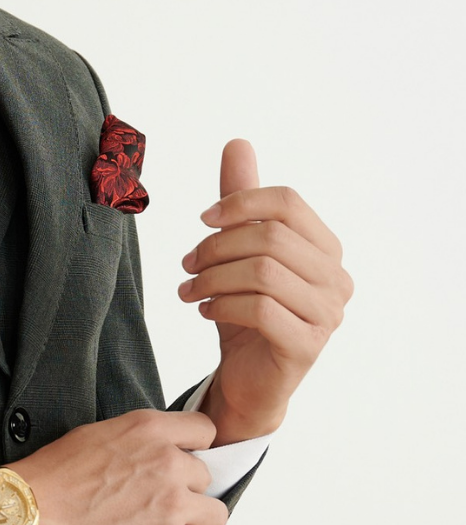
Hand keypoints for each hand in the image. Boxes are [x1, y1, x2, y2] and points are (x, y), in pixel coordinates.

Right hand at [0, 409, 228, 524]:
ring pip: (215, 515)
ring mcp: (171, 502)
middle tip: (156, 504)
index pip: (205, 432)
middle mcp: (168, 461)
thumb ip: (137, 441)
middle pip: (207, 478)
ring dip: (194, 524)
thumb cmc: (50, 478)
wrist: (26, 515)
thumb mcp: (97, 436)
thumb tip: (154, 453)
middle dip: (186, 492)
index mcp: (150, 429)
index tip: (181, 465)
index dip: (194, 452)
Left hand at [179, 140, 352, 443]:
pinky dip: (222, 305)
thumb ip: (242, 202)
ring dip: (213, 277)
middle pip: (272, 237)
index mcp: (326, 249)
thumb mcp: (239, 253)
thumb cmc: (247, 314)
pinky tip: (203, 310)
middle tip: (188, 263)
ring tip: (189, 289)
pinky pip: (261, 310)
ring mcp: (327, 316)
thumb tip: (238, 143)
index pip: (288, 202)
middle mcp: (336, 279)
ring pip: (263, 273)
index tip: (203, 220)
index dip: (240, 202)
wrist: (248, 382)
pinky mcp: (306, 347)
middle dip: (218, 246)